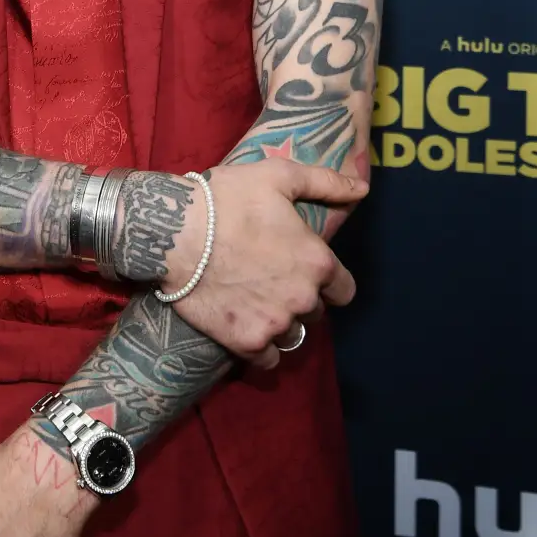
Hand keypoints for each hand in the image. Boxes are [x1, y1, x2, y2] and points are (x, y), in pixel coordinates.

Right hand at [161, 161, 363, 362]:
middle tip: (270, 279)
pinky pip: (268, 360)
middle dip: (299, 298)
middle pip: (315, 311)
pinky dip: (261, 347)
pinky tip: (246, 328)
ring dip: (281, 323)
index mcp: (317, 262)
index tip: (306, 272)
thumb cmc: (227, 199)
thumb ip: (326, 184)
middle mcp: (303, 298)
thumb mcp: (279, 176)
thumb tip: (362, 190)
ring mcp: (276, 323)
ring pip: (293, 335)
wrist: (175, 233)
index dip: (329, 281)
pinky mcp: (247, 342)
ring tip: (256, 304)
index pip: (345, 290)